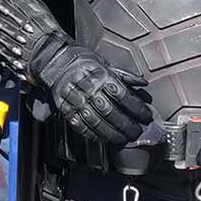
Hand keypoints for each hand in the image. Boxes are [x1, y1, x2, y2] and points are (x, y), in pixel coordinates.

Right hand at [38, 43, 152, 146]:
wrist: (55, 61)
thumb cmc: (82, 61)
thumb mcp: (105, 63)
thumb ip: (124, 75)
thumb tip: (143, 82)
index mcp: (100, 75)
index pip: (123, 95)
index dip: (136, 108)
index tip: (145, 116)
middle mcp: (88, 88)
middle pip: (111, 111)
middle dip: (126, 125)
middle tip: (136, 132)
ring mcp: (75, 100)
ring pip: (96, 121)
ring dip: (112, 133)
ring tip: (123, 139)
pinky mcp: (65, 109)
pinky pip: (80, 126)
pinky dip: (93, 134)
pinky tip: (104, 139)